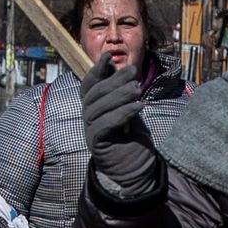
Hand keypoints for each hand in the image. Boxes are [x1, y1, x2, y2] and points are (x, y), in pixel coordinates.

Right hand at [79, 52, 159, 195]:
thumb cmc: (133, 140)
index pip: (88, 86)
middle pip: (92, 95)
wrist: (136, 171)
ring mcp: (90, 132)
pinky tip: (139, 106)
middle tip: (133, 72)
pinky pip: (103, 125)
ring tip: (138, 90)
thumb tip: (120, 67)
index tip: (109, 56)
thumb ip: (122, 92)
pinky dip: (121, 113)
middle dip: (113, 80)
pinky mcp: (97, 145)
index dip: (96, 70)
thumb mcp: (129, 110)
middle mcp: (88, 119)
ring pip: (96, 108)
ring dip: (118, 95)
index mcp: (94, 109)